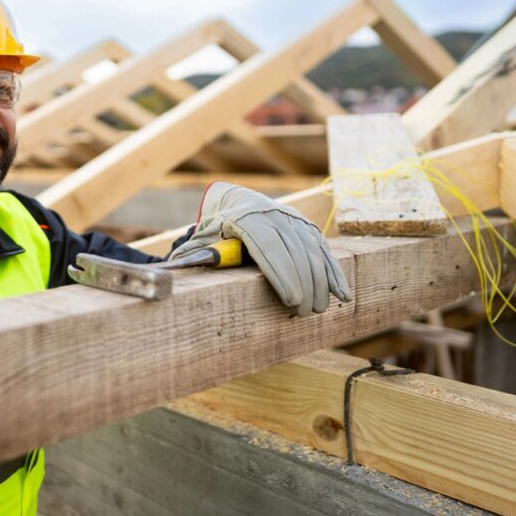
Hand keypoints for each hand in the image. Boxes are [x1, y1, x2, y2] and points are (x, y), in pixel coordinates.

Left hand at [169, 182, 350, 315]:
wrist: (238, 201)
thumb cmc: (218, 228)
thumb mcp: (204, 237)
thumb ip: (194, 254)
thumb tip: (173, 269)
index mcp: (247, 217)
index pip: (268, 245)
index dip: (281, 273)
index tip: (290, 299)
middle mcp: (274, 215)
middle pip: (294, 250)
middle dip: (302, 283)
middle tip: (303, 314)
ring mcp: (294, 220)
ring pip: (313, 251)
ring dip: (319, 283)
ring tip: (317, 310)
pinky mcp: (309, 227)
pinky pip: (325, 251)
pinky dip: (335, 273)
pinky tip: (342, 296)